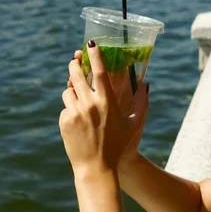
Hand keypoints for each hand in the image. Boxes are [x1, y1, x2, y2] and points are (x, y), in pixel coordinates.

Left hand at [60, 41, 148, 176]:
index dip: (95, 55)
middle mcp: (90, 104)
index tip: (90, 44)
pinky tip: (79, 122)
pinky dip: (70, 110)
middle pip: (76, 75)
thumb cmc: (120, 146)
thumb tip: (146, 84)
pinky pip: (65, 108)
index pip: (99, 72)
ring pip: (68, 91)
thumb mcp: (135, 125)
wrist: (97, 167)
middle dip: (75, 64)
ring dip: (72, 91)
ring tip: (80, 99)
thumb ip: (141, 103)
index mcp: (108, 102)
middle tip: (75, 60)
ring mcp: (75, 112)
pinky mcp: (65, 121)